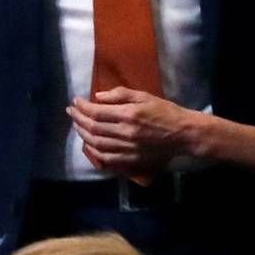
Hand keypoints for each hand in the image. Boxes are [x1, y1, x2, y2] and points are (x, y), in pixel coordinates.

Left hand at [67, 88, 197, 175]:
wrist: (182, 134)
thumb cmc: (165, 111)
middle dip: (78, 119)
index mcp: (128, 114)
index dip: (82, 107)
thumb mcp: (144, 96)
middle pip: (93, 128)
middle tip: (71, 112)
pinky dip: (94, 152)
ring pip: (96, 144)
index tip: (75, 102)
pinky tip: (89, 145)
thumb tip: (98, 97)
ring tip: (77, 126)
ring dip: (83, 134)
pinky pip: (106, 158)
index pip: (96, 111)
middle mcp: (125, 132)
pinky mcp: (131, 160)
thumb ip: (120, 94)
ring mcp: (127, 148)